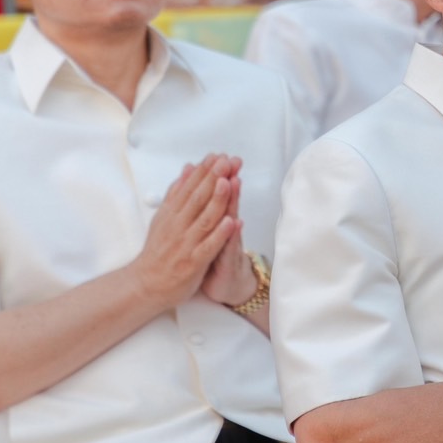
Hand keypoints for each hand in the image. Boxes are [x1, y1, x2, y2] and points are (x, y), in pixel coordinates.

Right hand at [128, 154, 238, 309]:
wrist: (146, 283)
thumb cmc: (157, 251)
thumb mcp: (164, 217)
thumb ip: (177, 193)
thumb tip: (188, 169)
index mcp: (172, 213)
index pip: (189, 187)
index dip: (204, 171)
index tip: (217, 155)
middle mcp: (178, 225)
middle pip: (197, 198)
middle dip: (213, 178)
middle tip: (226, 160)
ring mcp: (186, 243)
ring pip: (204, 218)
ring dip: (217, 200)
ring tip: (229, 182)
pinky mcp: (193, 262)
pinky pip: (208, 246)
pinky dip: (220, 234)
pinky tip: (232, 222)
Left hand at [200, 160, 259, 306]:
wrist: (229, 286)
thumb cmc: (217, 257)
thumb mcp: (210, 230)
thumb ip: (209, 208)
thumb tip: (207, 185)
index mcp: (215, 221)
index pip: (217, 195)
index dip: (218, 175)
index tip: (219, 156)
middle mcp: (226, 229)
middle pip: (227, 201)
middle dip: (228, 180)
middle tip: (231, 161)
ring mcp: (229, 244)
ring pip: (231, 220)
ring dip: (232, 201)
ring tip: (233, 182)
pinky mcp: (229, 262)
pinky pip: (230, 248)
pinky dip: (232, 235)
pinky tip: (236, 222)